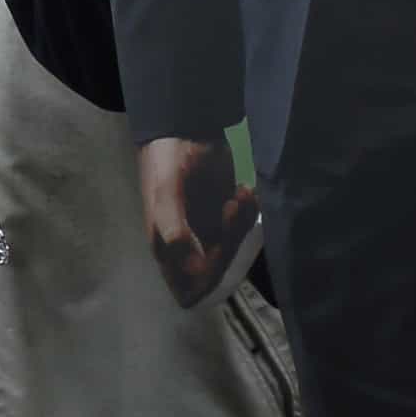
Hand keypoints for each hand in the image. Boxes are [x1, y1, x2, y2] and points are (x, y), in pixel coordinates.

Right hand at [137, 136, 259, 309]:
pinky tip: (245, 191)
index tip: (218, 255)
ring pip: (234, 252)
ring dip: (243, 226)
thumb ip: (174, 226)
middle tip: (233, 207)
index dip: (206, 284)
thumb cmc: (167, 159)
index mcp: (167, 248)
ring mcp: (207, 232)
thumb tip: (190, 263)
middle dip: (232, 244)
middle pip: (218, 272)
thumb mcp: (166, 191)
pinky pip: (242, 231)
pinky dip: (249, 215)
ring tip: (242, 194)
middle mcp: (188, 247)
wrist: (183, 127)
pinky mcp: (224, 217)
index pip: (188, 289)